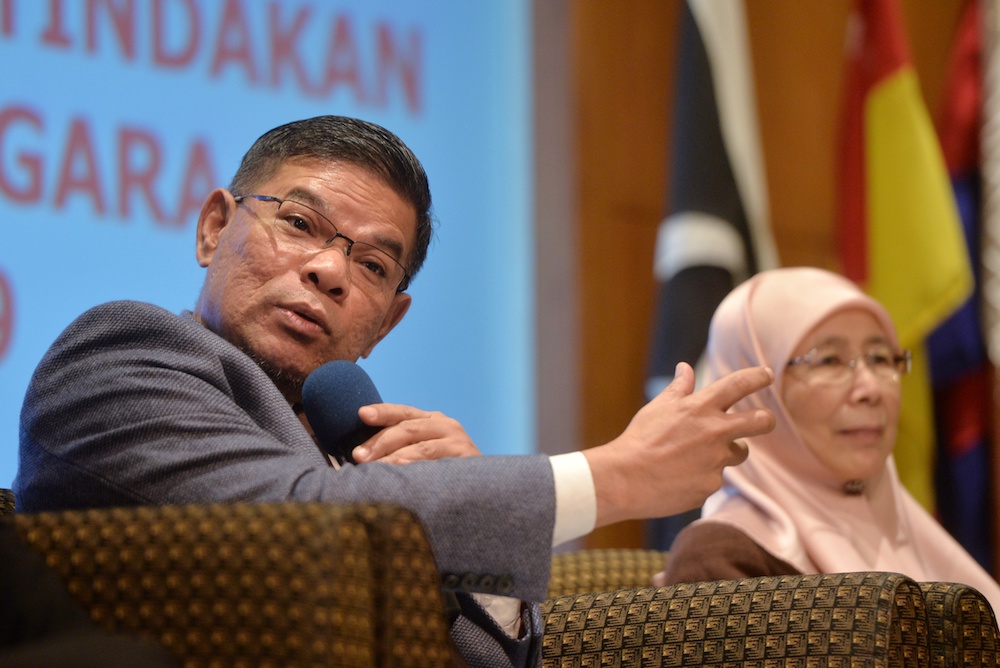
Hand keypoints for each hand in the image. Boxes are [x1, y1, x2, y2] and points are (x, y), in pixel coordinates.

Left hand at [350, 403, 481, 463]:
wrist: (481, 488)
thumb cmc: (443, 471)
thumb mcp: (421, 452)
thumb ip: (399, 447)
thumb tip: (360, 454)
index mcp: (430, 420)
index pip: (401, 412)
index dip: (382, 412)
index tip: (361, 413)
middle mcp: (444, 425)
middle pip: (406, 428)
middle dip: (379, 442)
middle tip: (358, 456)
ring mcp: (456, 440)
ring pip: (419, 446)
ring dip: (393, 458)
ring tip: (374, 469)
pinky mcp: (465, 456)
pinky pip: (435, 462)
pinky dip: (416, 467)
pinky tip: (402, 474)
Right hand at [583, 362, 773, 527]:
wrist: (625, 479)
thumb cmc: (639, 439)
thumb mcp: (658, 408)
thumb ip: (679, 389)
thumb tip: (685, 367)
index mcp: (700, 407)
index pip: (739, 384)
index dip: (758, 376)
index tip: (767, 374)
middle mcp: (714, 431)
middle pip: (761, 421)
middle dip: (766, 419)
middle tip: (764, 420)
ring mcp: (716, 461)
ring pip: (737, 453)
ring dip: (726, 452)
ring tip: (696, 456)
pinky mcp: (711, 485)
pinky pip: (715, 478)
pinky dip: (702, 476)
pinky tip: (679, 478)